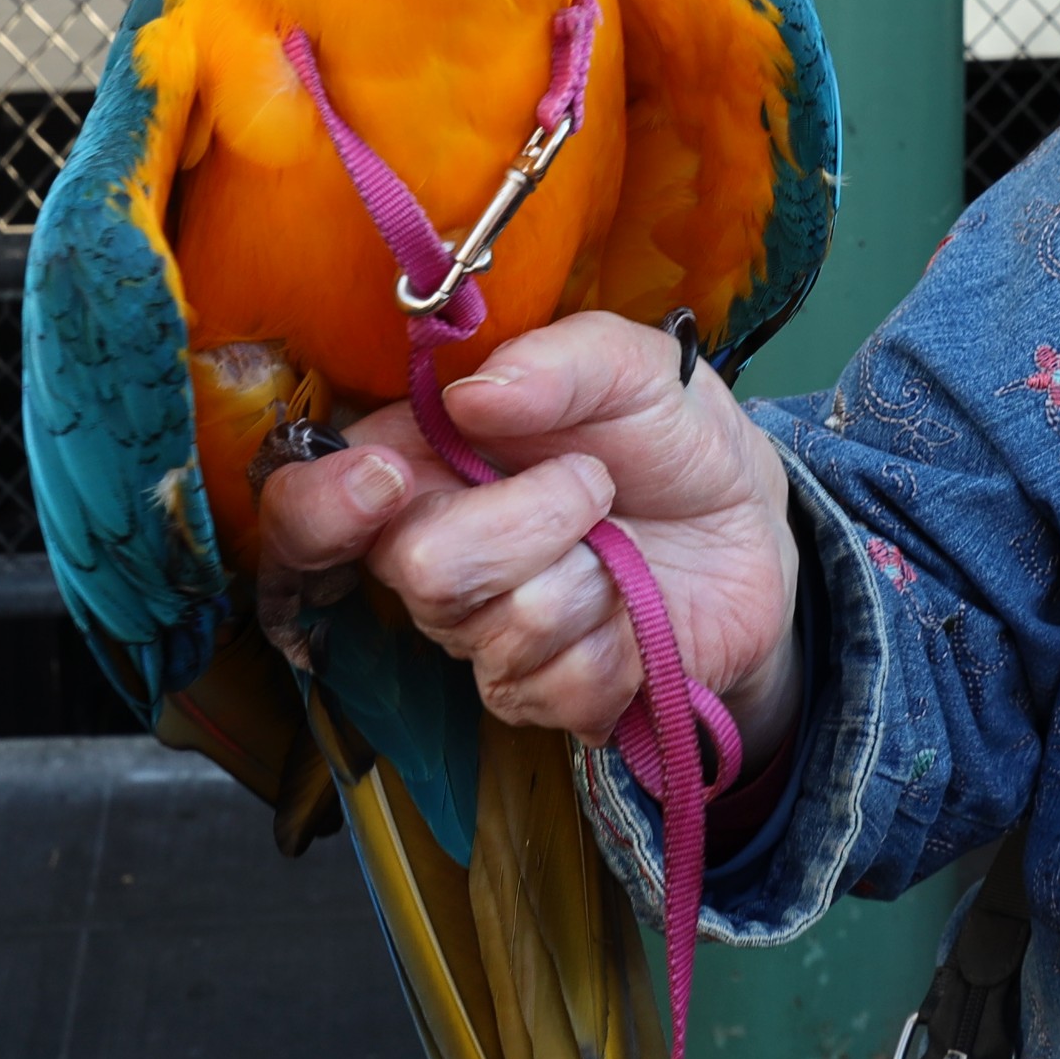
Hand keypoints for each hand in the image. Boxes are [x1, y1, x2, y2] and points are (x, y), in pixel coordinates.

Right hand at [253, 311, 804, 754]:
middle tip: (593, 482)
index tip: (392, 477)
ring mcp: (481, 636)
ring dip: (592, 570)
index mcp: (420, 461)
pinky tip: (632, 606)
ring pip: (500, 627)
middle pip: (418, 569)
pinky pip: (562, 684)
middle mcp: (429, 554)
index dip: (322, 505)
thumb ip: (560, 360)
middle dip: (526, 519)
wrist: (754, 530)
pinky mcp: (543, 698)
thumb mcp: (636, 366)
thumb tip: (473, 395)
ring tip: (619, 539)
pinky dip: (622, 635)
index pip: (305, 506)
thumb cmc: (670, 438)